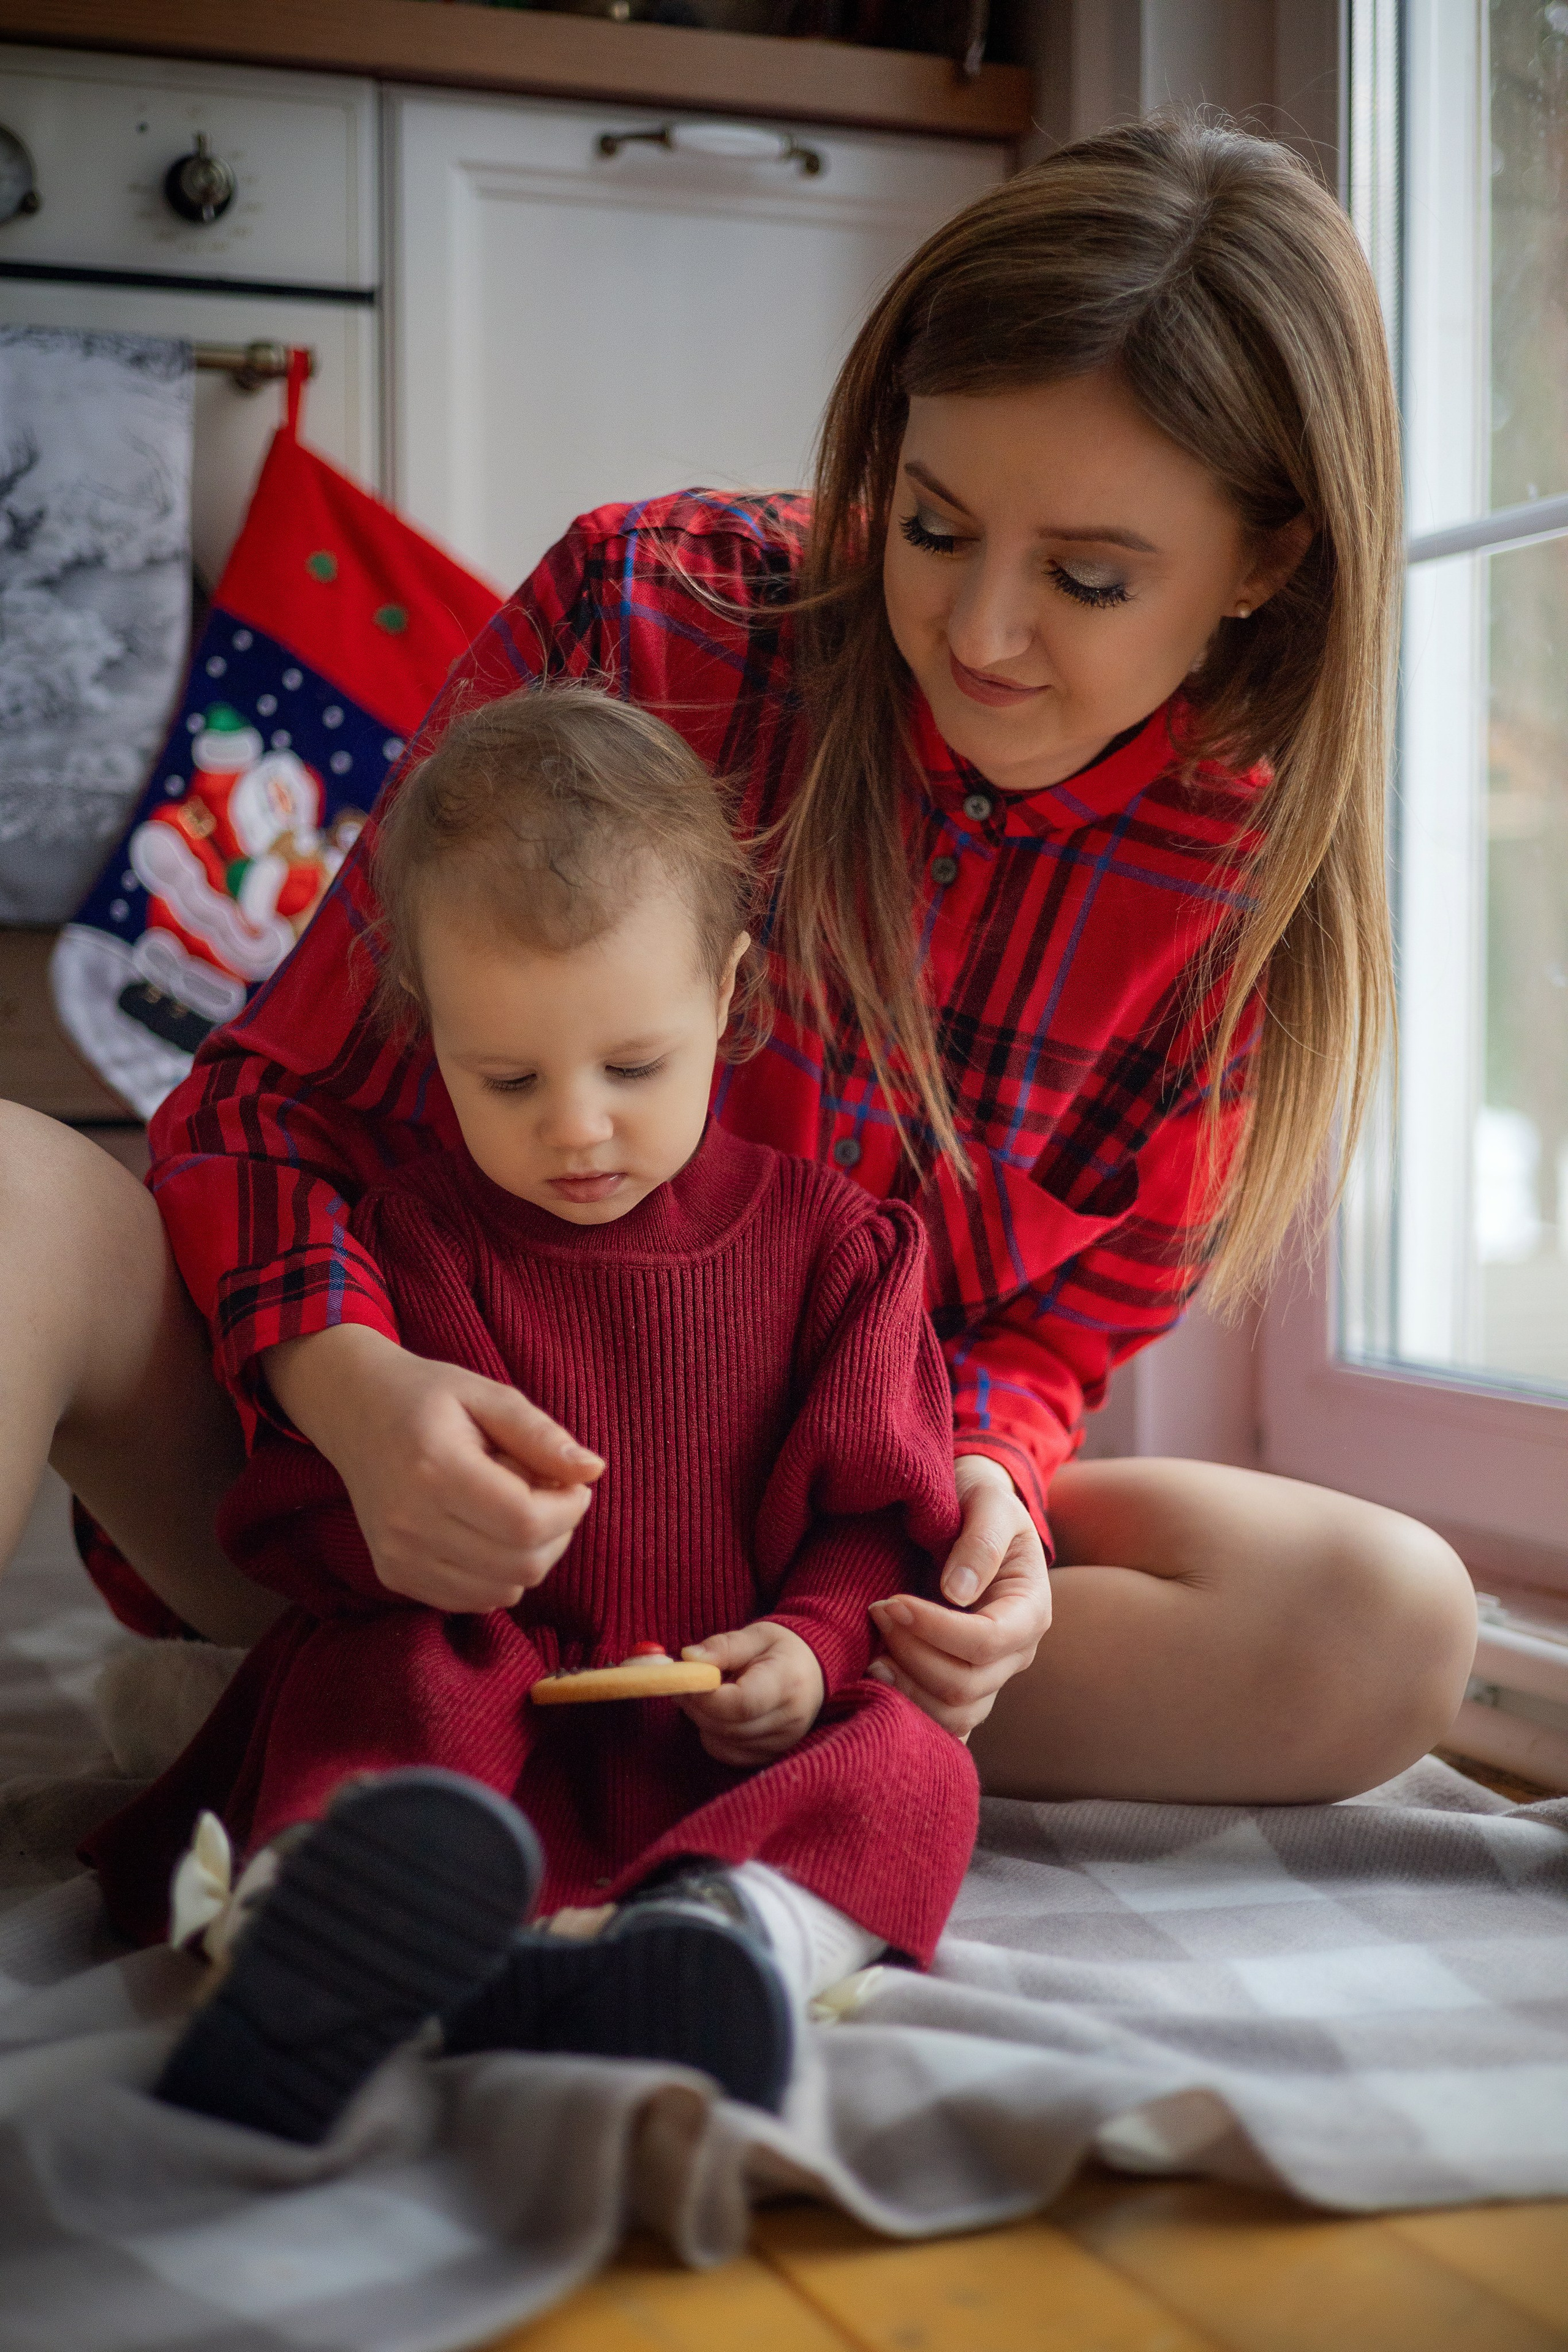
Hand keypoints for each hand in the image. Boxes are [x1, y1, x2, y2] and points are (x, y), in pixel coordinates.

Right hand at [264, 1325, 602, 1610]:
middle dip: (557, 1532)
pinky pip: (474, 1600)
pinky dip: (499, 1575)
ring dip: (530, 1555)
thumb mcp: (488, 1395)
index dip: (569, 1509)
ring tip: (515, 1508)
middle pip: (521, 1564)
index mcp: (434, 1469)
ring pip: (503, 1590)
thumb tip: (593, 1471)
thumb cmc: (428, 1397)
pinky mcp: (394, 1576)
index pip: (526, 1522)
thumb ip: (540, 1435)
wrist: (354, 1413)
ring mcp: (398, 1556)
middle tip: (548, 1492)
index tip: (574, 1483)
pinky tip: (489, 1532)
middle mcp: (409, 1522)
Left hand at [678, 1621, 825, 1765]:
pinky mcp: (772, 1755)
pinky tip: (720, 1714)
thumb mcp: (756, 1635)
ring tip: (708, 1694)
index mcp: (787, 1683)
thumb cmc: (783, 1649)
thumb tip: (689, 1658)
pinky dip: (714, 1736)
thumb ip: (723, 1646)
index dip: (705, 1696)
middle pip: (727, 1727)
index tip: (687, 1678)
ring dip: (703, 1721)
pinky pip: (728, 1755)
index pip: (741, 1704)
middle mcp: (789, 1720)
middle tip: (687, 1682)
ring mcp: (782, 1742)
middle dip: (697, 1706)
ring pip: (722, 1744)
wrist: (814, 1669)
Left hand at [866, 1454, 1050, 1739]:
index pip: (987, 1640)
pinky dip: (910, 1713)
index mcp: (1030, 1610)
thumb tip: (957, 1593)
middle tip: (875, 1613)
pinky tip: (879, 1681)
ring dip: (906, 1689)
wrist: (968, 1514)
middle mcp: (1017, 1653)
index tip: (890, 1602)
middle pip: (966, 1684)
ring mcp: (992, 1677)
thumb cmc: (978, 1502)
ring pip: (953, 1714)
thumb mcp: (988, 1501)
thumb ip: (980, 1540)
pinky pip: (944, 1723)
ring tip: (871, 1653)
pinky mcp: (965, 1687)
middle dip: (911, 1653)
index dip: (934, 1628)